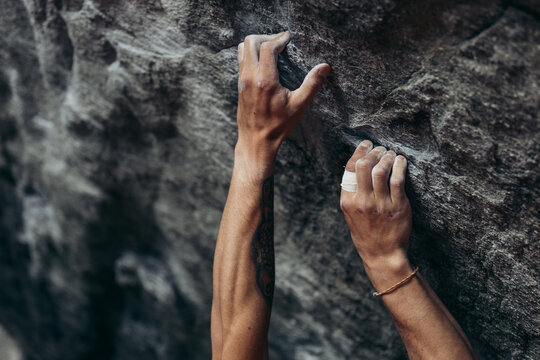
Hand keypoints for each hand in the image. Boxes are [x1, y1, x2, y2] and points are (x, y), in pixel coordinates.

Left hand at [234, 31, 330, 176]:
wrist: (256, 141)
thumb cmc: (278, 126)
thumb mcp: (299, 106)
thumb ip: (312, 84)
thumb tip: (325, 67)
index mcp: (265, 80)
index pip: (268, 47)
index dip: (280, 38)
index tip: (289, 38)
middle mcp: (250, 77)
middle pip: (250, 41)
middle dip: (266, 37)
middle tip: (281, 42)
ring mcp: (242, 80)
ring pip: (242, 49)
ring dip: (257, 44)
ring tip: (272, 49)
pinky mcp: (239, 85)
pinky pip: (241, 59)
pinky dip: (251, 53)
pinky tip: (264, 62)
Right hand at [340, 141, 412, 289]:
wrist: (382, 255)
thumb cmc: (366, 234)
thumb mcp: (351, 214)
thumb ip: (353, 193)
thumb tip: (359, 168)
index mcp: (348, 201)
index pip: (349, 169)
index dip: (358, 152)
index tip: (366, 145)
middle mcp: (362, 201)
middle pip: (363, 166)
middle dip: (373, 152)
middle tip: (381, 149)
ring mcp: (380, 204)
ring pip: (381, 170)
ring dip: (387, 157)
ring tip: (391, 154)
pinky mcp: (397, 207)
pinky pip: (398, 180)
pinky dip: (399, 166)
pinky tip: (401, 161)